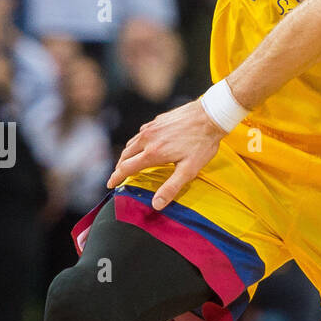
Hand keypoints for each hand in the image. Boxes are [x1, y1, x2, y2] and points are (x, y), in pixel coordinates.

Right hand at [107, 100, 223, 209]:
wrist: (210, 115)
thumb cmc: (202, 144)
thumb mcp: (189, 170)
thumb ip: (171, 188)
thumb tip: (156, 205)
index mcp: (152, 153)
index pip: (126, 168)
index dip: (116, 177)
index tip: (110, 184)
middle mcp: (147, 139)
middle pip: (125, 155)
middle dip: (120, 167)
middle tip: (118, 176)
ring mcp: (151, 127)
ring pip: (132, 143)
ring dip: (127, 154)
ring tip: (128, 163)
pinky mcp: (157, 120)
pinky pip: (141, 133)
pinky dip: (137, 143)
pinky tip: (143, 146)